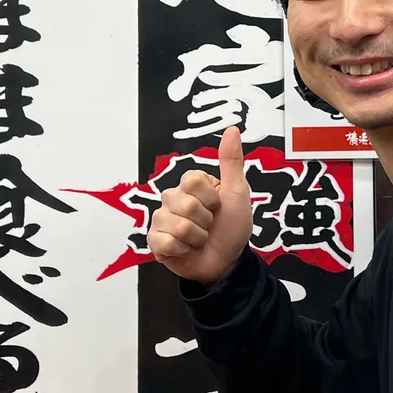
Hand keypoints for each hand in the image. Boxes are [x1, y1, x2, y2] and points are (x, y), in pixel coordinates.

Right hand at [148, 126, 252, 285]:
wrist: (226, 263)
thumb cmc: (232, 227)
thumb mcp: (237, 192)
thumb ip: (231, 161)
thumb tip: (232, 129)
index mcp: (191, 184)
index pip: (191, 181)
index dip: (210, 198)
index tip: (218, 206)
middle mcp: (173, 198)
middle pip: (184, 204)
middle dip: (205, 221)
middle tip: (209, 226)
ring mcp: (161, 219)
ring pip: (176, 225)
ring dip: (196, 237)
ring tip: (199, 239)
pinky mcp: (155, 241)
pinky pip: (164, 241)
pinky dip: (182, 250)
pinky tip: (186, 249)